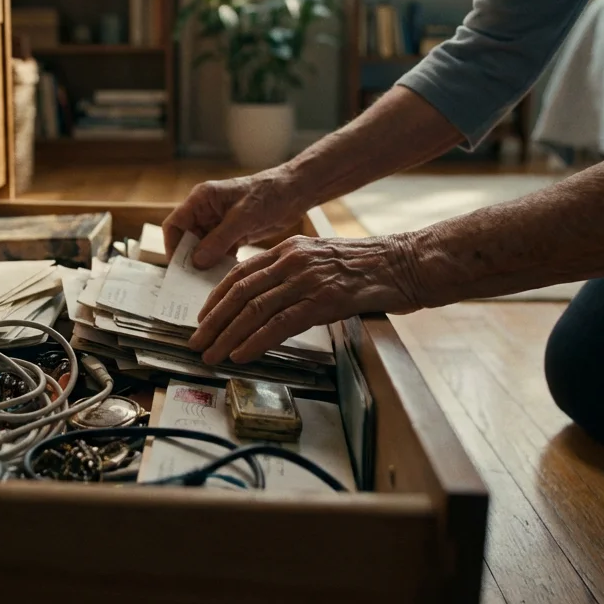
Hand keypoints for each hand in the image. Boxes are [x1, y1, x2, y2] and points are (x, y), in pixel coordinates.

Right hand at [162, 170, 308, 269]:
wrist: (295, 191)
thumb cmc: (270, 194)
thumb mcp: (244, 217)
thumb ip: (219, 239)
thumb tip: (197, 261)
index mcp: (202, 199)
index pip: (174, 225)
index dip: (173, 247)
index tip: (179, 269)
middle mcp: (206, 211)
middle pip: (187, 239)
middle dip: (190, 259)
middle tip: (193, 283)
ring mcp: (219, 223)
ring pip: (202, 248)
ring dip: (206, 264)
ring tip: (208, 283)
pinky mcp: (232, 233)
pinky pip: (219, 252)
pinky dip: (220, 264)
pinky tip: (225, 276)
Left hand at [188, 235, 420, 364]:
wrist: (406, 263)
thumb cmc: (369, 268)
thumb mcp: (323, 260)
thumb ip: (294, 274)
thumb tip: (269, 300)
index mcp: (289, 249)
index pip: (240, 273)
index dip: (216, 298)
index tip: (203, 318)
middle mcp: (292, 260)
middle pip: (239, 292)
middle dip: (213, 320)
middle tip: (196, 341)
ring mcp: (307, 279)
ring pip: (253, 309)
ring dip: (227, 336)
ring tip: (211, 354)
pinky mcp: (323, 301)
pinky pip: (279, 323)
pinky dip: (255, 341)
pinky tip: (241, 354)